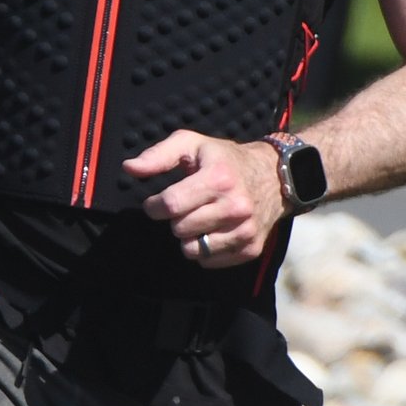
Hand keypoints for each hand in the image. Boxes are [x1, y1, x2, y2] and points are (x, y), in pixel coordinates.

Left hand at [123, 131, 284, 269]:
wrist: (275, 176)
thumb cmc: (225, 159)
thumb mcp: (193, 144)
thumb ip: (158, 155)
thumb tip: (129, 168)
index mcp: (218, 178)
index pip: (170, 205)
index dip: (154, 206)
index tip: (155, 203)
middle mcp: (235, 206)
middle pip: (179, 229)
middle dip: (175, 219)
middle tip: (186, 206)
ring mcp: (245, 230)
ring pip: (192, 250)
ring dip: (188, 237)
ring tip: (199, 218)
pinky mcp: (250, 249)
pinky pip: (209, 261)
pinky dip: (205, 250)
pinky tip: (213, 230)